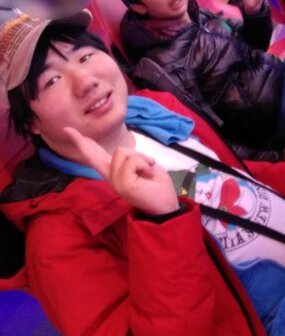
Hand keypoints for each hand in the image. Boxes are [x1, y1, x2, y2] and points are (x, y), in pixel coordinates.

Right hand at [64, 127, 178, 214]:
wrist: (166, 205)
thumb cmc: (157, 186)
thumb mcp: (144, 165)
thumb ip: (130, 159)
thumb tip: (121, 152)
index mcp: (115, 173)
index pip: (97, 156)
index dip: (84, 144)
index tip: (69, 132)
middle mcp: (111, 177)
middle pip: (93, 155)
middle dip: (80, 141)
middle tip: (66, 129)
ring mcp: (114, 181)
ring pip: (122, 151)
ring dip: (141, 157)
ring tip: (147, 170)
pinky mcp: (122, 183)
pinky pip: (132, 160)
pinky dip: (145, 163)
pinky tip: (148, 174)